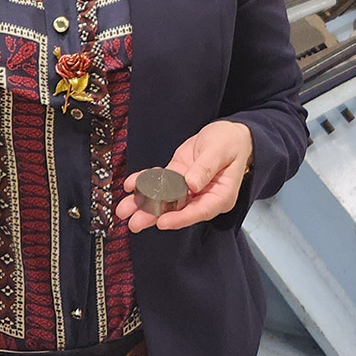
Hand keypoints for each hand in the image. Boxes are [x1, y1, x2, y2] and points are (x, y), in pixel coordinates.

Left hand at [117, 120, 252, 232]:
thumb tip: (192, 184)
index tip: (162, 222)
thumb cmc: (231, 142)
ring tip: (124, 209)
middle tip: (134, 222)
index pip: (200, 211)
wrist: (230, 133)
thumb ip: (206, 166)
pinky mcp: (179, 177)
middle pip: (178, 210)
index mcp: (220, 195)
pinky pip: (161, 182)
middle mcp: (203, 196)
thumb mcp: (220, 150)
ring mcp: (189, 188)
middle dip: (154, 215)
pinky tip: (132, 184)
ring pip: (165, 199)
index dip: (180, 218)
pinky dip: (146, 182)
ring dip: (144, 203)